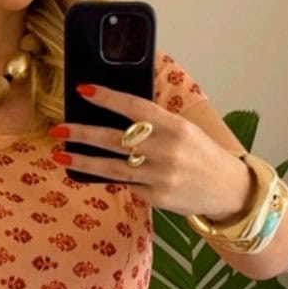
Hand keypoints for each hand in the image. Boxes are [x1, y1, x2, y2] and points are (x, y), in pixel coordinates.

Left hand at [52, 82, 254, 222]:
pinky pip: (127, 185)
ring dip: (83, 161)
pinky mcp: (157, 198)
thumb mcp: (184, 129)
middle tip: (59, 129)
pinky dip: (112, 177)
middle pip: (116, 140)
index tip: (83, 90)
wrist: (228, 189)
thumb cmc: (202, 154)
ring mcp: (161, 177)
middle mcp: (168, 151)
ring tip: (60, 155)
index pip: (135, 107)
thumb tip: (115, 113)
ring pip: (112, 168)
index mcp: (176, 126)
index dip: (107, 98)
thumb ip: (155, 122)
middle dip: (83, 134)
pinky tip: (95, 172)